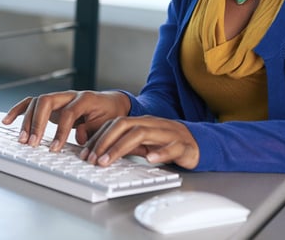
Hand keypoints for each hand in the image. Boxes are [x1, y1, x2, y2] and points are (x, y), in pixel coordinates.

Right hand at [2, 90, 130, 151]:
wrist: (112, 104)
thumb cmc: (110, 115)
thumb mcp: (106, 124)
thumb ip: (93, 130)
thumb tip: (78, 136)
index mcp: (85, 98)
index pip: (68, 112)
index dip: (60, 131)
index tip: (54, 148)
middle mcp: (69, 95)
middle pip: (46, 101)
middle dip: (37, 123)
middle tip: (32, 143)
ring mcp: (59, 98)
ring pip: (36, 102)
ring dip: (26, 121)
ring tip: (22, 140)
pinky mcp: (51, 104)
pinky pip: (32, 104)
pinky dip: (18, 111)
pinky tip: (8, 121)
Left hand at [79, 115, 199, 169]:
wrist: (198, 143)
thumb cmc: (167, 143)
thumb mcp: (143, 144)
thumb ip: (125, 145)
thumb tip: (101, 153)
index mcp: (141, 122)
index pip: (116, 124)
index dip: (99, 137)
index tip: (86, 153)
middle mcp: (152, 124)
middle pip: (125, 125)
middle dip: (105, 141)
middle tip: (93, 160)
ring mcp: (168, 133)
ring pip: (143, 133)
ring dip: (121, 148)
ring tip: (108, 161)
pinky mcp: (183, 145)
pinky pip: (171, 147)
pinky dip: (160, 153)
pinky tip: (150, 160)